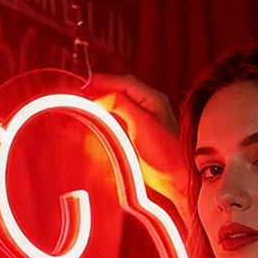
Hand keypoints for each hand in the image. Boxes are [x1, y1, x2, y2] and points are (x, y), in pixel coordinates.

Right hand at [90, 73, 186, 211]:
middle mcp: (148, 106)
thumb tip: (102, 97)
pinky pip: (120, 119)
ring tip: (88, 103)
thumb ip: (122, 105)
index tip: (86, 84)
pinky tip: (99, 120)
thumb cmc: (165, 151)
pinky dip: (108, 116)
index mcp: (152, 98)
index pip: (125, 82)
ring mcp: (143, 121)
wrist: (174, 177)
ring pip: (120, 104)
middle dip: (102, 89)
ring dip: (104, 102)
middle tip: (83, 92)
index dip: (104, 81)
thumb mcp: (141, 123)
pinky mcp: (137, 135)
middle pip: (121, 90)